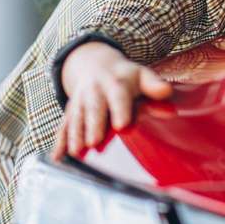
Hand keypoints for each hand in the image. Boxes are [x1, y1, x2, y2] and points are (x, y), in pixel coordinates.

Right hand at [50, 41, 171, 160]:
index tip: (122, 125)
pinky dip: (59, 142)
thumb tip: (166, 91)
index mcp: (116, 83)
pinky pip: (63, 126)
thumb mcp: (141, 75)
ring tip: (76, 152)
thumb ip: (154, 85)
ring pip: (76, 118)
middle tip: (94, 142)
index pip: (118, 96)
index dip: (120, 110)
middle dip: (93, 125)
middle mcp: (95, 91)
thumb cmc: (126, 77)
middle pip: (94, 108)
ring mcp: (80, 102)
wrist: (96, 65)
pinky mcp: (70, 112)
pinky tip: (57, 158)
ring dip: (75, 135)